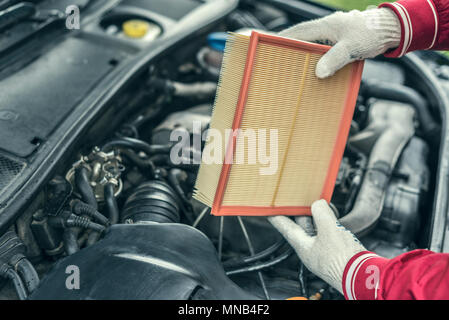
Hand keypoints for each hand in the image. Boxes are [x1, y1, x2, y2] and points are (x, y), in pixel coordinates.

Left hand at [268, 200, 365, 292]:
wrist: (364, 276)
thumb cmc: (344, 259)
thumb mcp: (330, 228)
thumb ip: (321, 212)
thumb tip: (318, 204)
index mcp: (302, 246)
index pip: (284, 226)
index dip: (276, 215)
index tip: (268, 208)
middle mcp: (310, 250)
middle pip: (302, 225)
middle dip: (304, 212)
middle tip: (303, 199)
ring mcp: (323, 252)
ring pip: (317, 229)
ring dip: (321, 217)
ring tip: (325, 207)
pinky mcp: (336, 253)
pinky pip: (329, 234)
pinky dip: (331, 224)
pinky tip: (336, 220)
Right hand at [279, 8, 400, 77]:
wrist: (392, 29)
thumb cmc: (373, 34)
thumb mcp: (352, 48)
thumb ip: (334, 59)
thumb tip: (319, 73)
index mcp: (326, 25)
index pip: (298, 33)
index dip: (282, 40)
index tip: (268, 45)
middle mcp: (327, 27)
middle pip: (301, 36)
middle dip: (288, 46)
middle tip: (275, 57)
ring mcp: (334, 32)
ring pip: (311, 42)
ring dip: (301, 51)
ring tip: (289, 63)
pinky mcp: (340, 39)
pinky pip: (321, 47)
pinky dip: (314, 55)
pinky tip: (312, 65)